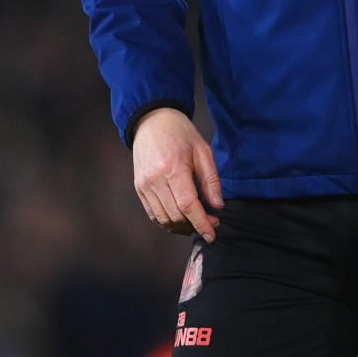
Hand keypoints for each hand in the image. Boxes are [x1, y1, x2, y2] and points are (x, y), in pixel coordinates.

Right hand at [131, 107, 223, 239]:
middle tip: (212, 222)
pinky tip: (182, 219)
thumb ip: (211, 180)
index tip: (213, 235)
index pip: (188, 205)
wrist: (152, 122)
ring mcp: (144, 186)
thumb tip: (218, 206)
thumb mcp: (203, 150)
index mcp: (173, 168)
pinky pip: (153, 214)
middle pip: (176, 215)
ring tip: (198, 221)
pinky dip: (168, 222)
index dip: (201, 223)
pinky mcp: (139, 189)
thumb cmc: (181, 134)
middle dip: (195, 225)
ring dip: (182, 227)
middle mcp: (155, 180)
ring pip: (164, 219)